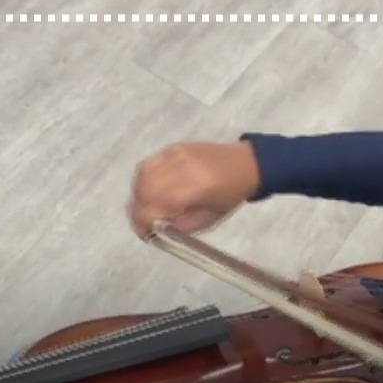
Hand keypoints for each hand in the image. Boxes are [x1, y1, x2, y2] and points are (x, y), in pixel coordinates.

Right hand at [127, 141, 261, 238]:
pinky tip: (152, 189)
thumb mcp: (207, 220)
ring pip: (141, 175)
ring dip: (138, 194)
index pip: (152, 206)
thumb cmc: (229, 196)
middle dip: (137, 209)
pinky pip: (148, 164)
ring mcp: (174, 155)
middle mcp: (179, 169)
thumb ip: (179, 227)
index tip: (145, 234)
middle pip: (142, 190)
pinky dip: (144, 179)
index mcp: (192, 190)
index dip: (141, 223)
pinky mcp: (173, 148)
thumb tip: (154, 229)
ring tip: (147, 206)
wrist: (244, 164)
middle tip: (144, 222)